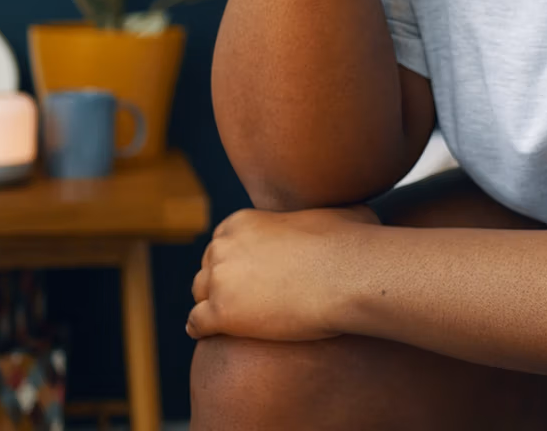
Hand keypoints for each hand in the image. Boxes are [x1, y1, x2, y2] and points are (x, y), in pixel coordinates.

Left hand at [188, 204, 379, 341]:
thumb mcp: (333, 212)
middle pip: (208, 267)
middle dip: (222, 280)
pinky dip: (202, 329)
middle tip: (241, 297)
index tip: (248, 272)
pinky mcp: (221, 314)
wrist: (349, 275)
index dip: (235, 259)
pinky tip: (211, 335)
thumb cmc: (349, 242)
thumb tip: (350, 210)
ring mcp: (221, 280)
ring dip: (211, 304)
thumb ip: (323, 212)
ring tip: (228, 317)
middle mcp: (224, 247)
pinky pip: (196, 324)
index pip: (222, 241)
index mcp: (242, 221)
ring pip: (200, 293)